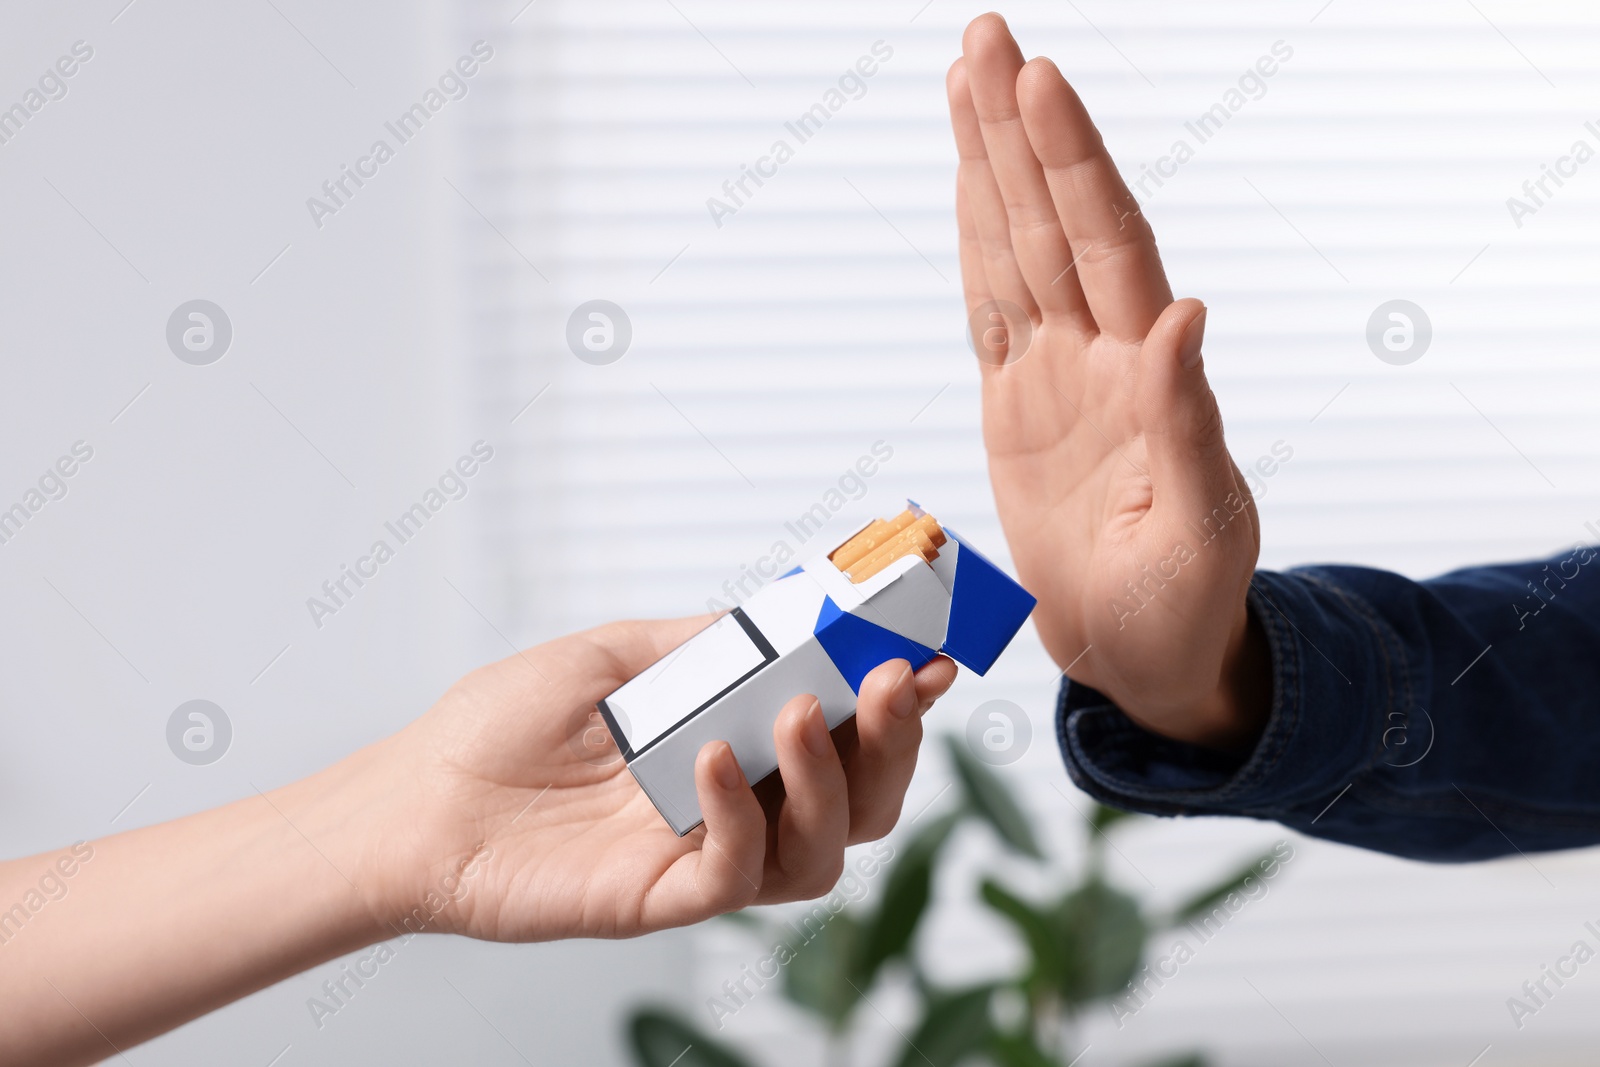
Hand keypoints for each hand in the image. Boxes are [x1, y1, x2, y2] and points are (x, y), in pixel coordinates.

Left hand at [359, 616, 958, 939]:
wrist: (415, 799)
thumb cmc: (500, 726)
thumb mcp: (609, 655)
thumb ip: (699, 642)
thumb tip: (785, 615)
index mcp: (735, 742)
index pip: (845, 730)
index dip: (897, 700)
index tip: (929, 652)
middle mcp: (736, 803)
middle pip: (862, 799)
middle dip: (896, 742)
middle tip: (896, 681)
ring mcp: (704, 855)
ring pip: (821, 848)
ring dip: (831, 779)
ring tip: (801, 713)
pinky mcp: (661, 898)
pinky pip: (736, 873)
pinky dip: (743, 814)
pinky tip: (714, 759)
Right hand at [947, 14, 1267, 749]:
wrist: (1147, 652)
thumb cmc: (1188, 604)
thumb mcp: (1204, 530)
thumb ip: (1190, 423)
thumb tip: (1185, 315)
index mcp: (1147, 376)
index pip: (1106, 245)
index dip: (1071, 164)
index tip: (1040, 82)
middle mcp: (1099, 354)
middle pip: (1051, 220)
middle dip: (1018, 127)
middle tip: (986, 35)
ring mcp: (1055, 373)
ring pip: (1014, 246)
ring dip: (989, 162)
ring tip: (967, 75)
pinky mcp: (1016, 403)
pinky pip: (987, 305)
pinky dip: (972, 238)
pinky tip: (964, 184)